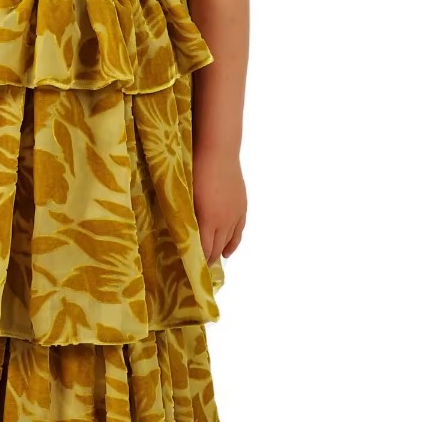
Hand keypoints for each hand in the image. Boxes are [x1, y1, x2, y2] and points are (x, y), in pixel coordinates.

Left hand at [192, 142, 246, 265]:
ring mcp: (235, 214)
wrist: (218, 151)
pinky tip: (228, 251)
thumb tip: (180, 232)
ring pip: (228, 242)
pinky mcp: (242, 207)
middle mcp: (225, 221)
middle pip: (216, 248)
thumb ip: (184, 216)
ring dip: (219, 252)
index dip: (197, 261)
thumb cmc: (195, 170)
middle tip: (196, 268)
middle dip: (207, 260)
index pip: (203, 250)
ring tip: (210, 261)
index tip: (188, 269)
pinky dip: (233, 243)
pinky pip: (239, 232)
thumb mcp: (185, 196)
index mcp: (208, 220)